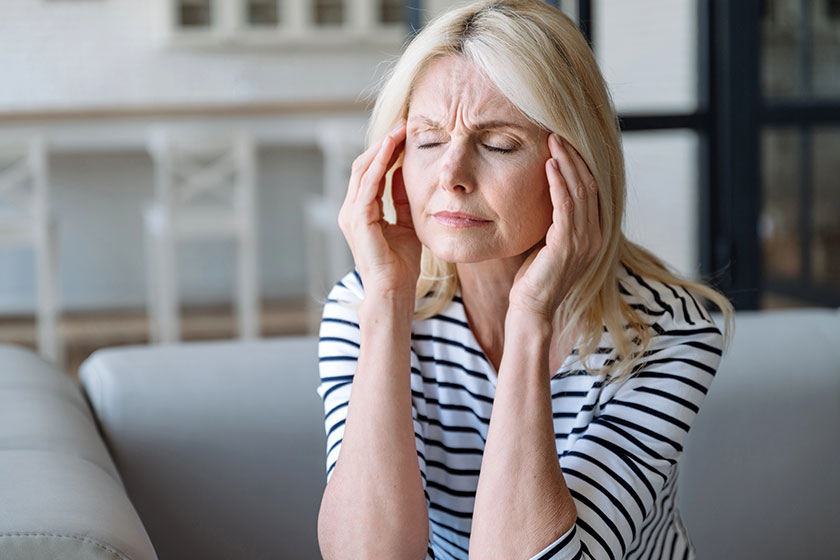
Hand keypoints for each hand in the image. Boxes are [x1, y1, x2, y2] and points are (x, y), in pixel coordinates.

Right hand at [337, 120, 420, 299]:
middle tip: (404, 123)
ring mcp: (352, 215)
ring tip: (400, 129)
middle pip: (363, 165)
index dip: (387, 150)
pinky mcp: (358, 220)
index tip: (406, 132)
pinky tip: (392, 147)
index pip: (371, 171)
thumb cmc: (401, 264)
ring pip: (363, 170)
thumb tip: (406, 172)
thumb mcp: (407, 222)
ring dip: (382, 147)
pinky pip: (368, 184)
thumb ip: (403, 199)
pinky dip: (380, 163)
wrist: (394, 291)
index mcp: (361, 211)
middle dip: (384, 142)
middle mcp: (351, 210)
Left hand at [508, 133, 601, 319]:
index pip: (591, 191)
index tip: (563, 144)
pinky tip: (549, 166)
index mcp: (593, 235)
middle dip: (574, 157)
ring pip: (580, 191)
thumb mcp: (547, 243)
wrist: (531, 310)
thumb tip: (546, 195)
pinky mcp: (568, 245)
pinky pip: (566, 206)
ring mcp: (584, 241)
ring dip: (566, 163)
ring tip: (553, 141)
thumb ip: (553, 222)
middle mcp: (594, 236)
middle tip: (557, 133)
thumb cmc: (533, 278)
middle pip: (589, 185)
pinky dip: (559, 183)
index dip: (578, 165)